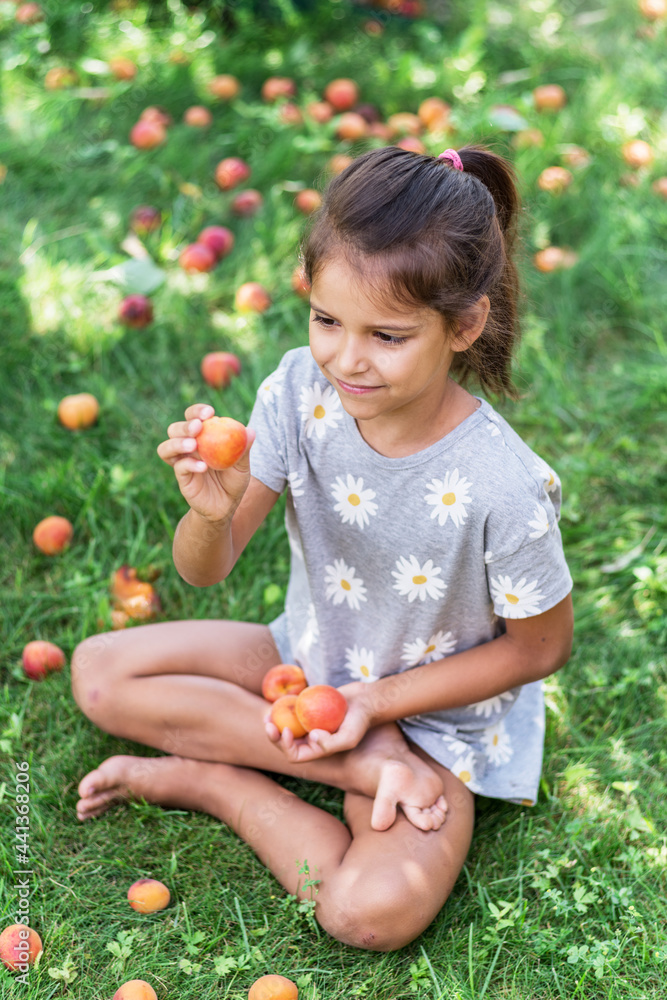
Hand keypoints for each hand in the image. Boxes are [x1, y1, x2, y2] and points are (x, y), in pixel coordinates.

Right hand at [157, 404, 254, 523]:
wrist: (227, 506)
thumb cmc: (233, 482)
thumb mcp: (242, 466)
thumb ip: (244, 449)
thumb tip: (250, 431)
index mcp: (202, 438)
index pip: (193, 418)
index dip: (196, 411)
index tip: (209, 412)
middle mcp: (188, 447)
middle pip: (174, 429)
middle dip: (184, 425)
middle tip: (198, 426)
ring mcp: (182, 462)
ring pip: (166, 447)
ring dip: (178, 442)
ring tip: (193, 445)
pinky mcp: (182, 478)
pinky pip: (179, 467)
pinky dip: (189, 464)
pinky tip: (203, 467)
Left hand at [264, 682, 373, 762]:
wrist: (365, 701)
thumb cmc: (359, 720)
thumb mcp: (349, 737)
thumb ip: (331, 743)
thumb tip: (310, 737)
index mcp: (317, 751)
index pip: (294, 755)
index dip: (284, 746)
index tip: (285, 729)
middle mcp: (311, 739)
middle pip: (285, 743)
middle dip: (273, 736)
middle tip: (268, 723)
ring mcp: (309, 724)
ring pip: (286, 726)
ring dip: (273, 723)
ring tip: (266, 714)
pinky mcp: (309, 709)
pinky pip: (292, 710)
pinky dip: (283, 707)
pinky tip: (279, 700)